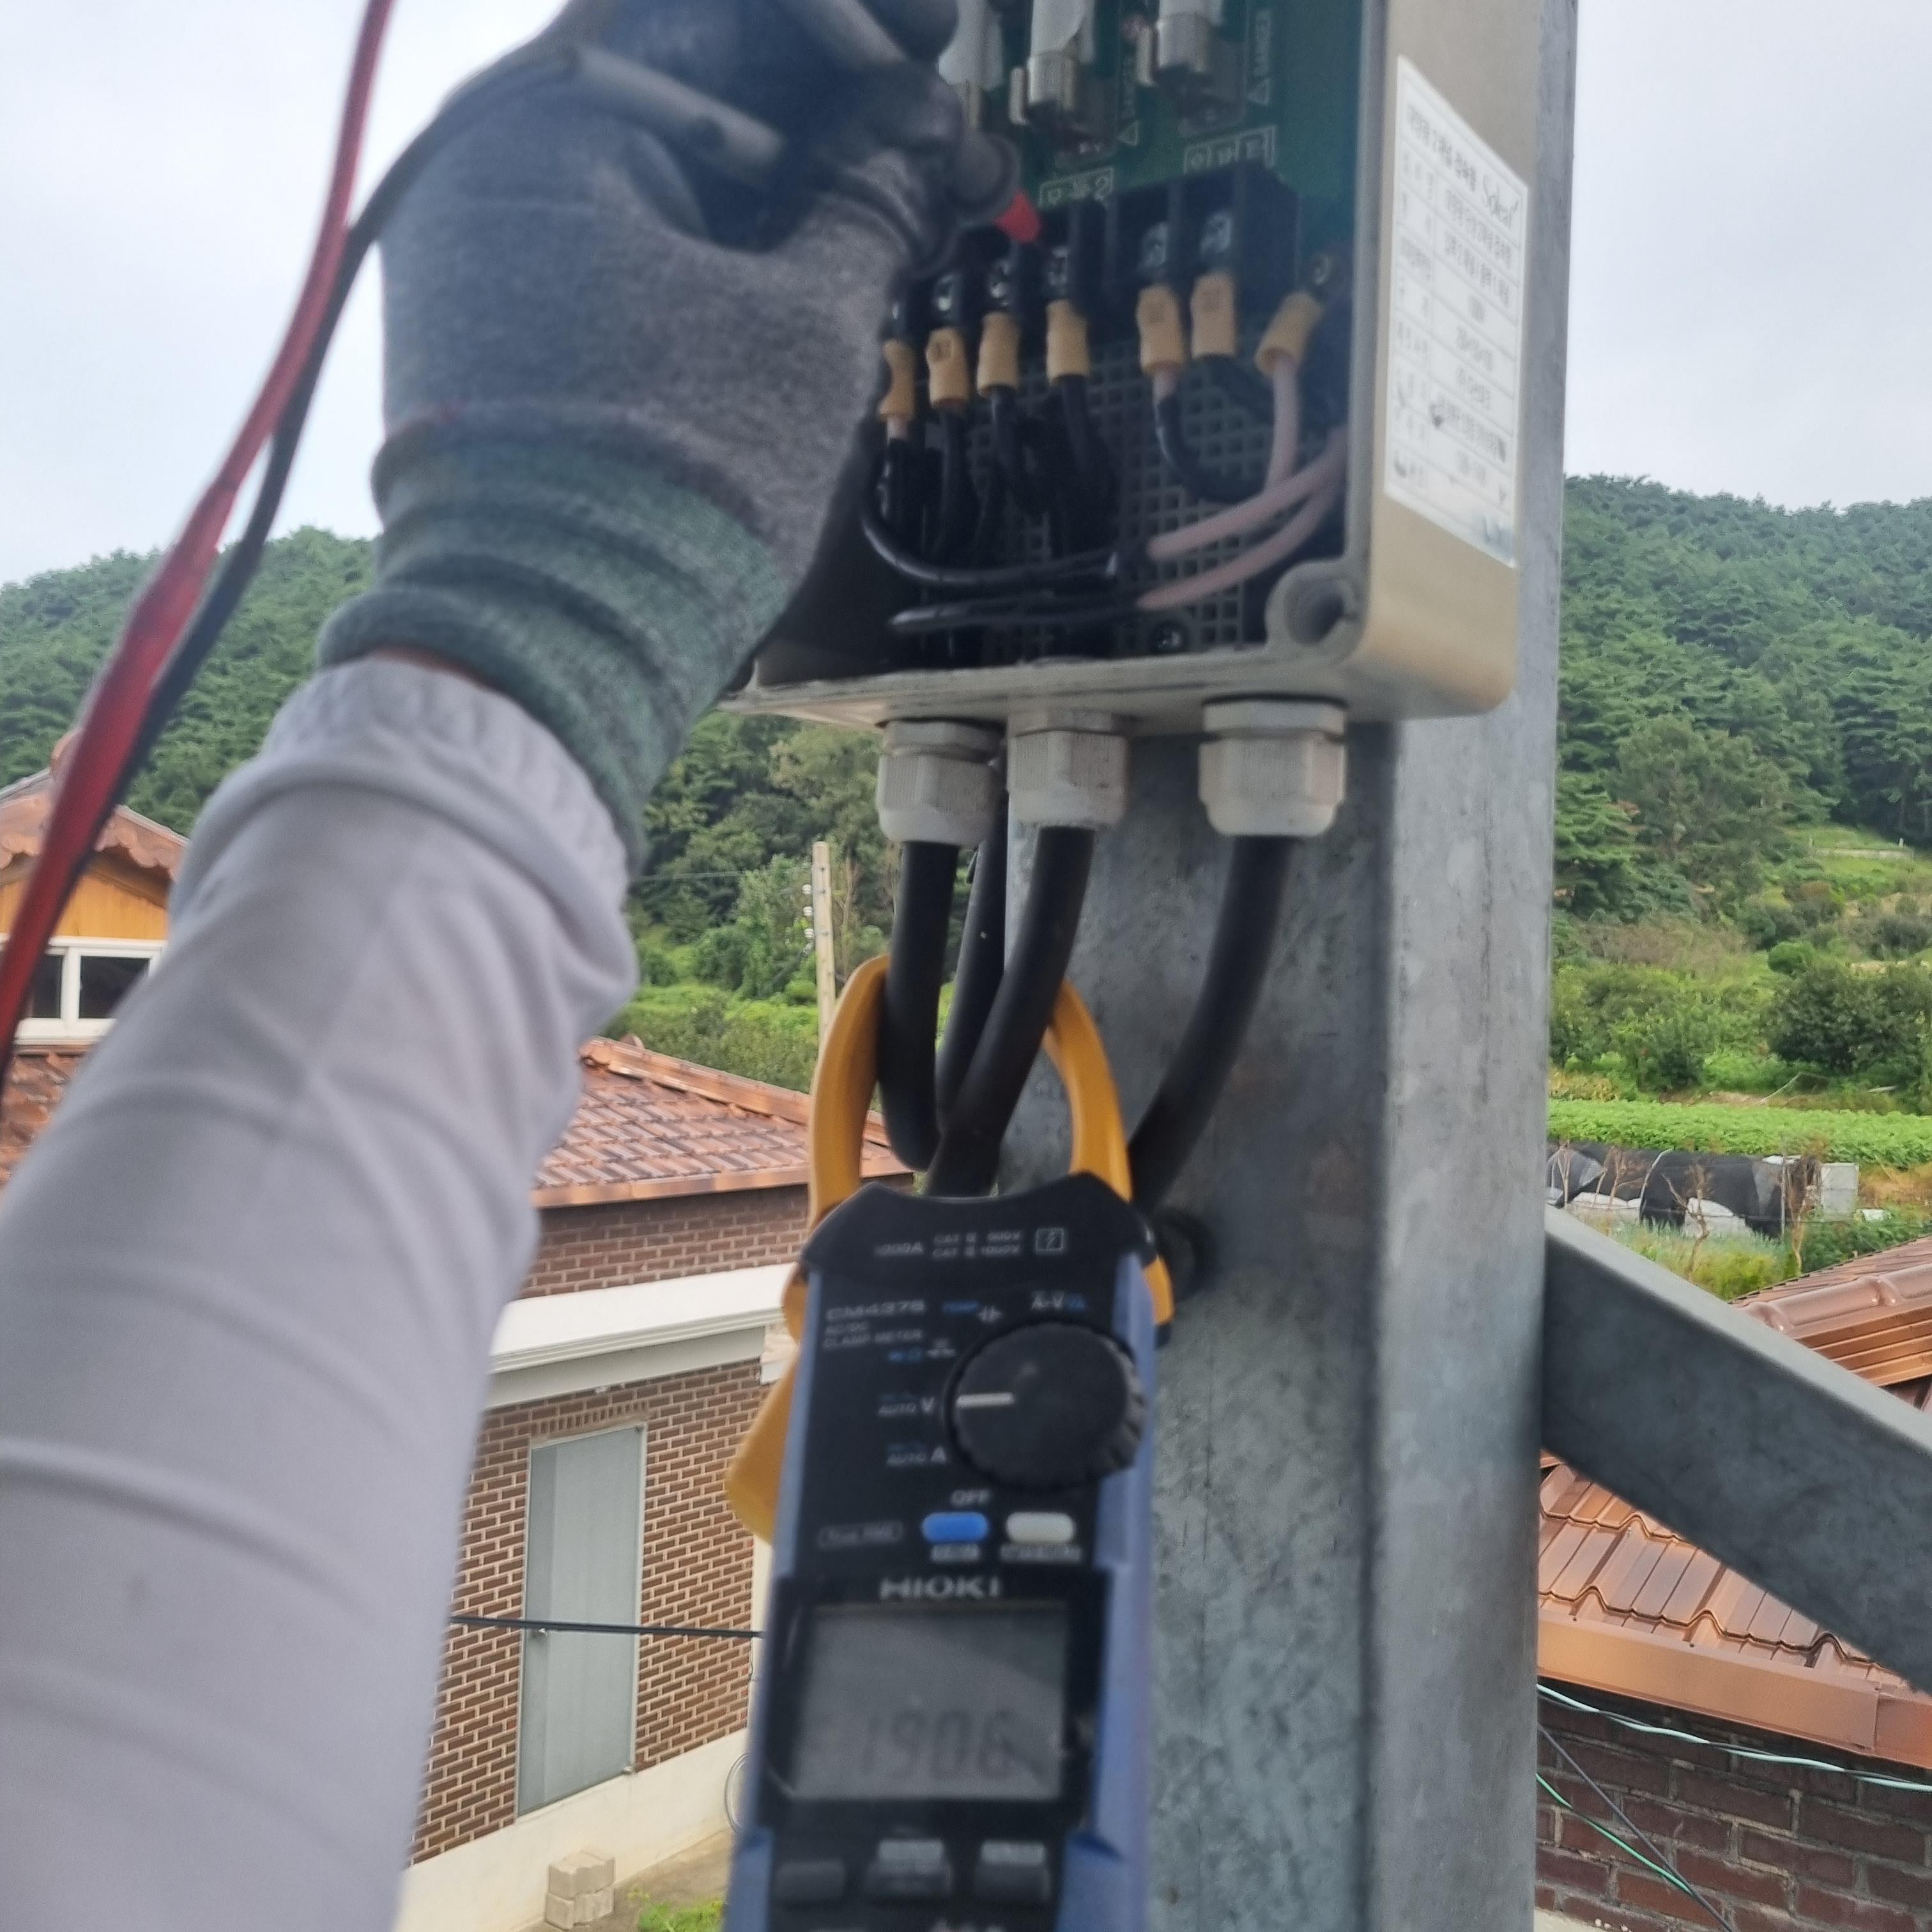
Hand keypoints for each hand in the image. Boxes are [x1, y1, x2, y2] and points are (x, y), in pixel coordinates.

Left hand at [320, 0, 972, 869]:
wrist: (550, 650)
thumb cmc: (679, 480)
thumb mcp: (803, 331)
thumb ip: (869, 205)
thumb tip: (930, 130)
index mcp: (545, 122)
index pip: (718, 21)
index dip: (849, 28)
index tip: (945, 42)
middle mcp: (492, 166)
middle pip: (690, 94)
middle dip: (831, 113)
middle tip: (942, 136)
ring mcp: (490, 253)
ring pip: (666, 177)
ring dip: (790, 186)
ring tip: (907, 206)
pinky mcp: (508, 332)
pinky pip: (629, 248)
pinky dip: (724, 249)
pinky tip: (819, 259)